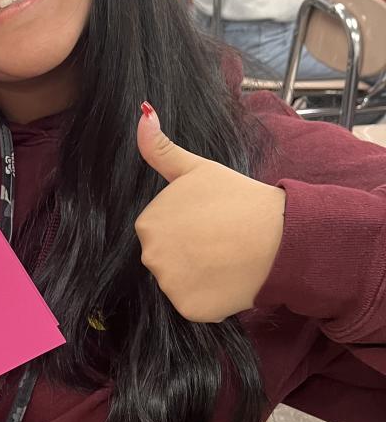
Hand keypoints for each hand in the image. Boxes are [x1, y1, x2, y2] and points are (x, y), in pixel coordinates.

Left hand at [134, 103, 285, 322]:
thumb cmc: (239, 198)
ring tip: (226, 258)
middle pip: (164, 259)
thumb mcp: (196, 168)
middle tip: (219, 239)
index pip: (158, 232)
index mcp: (147, 224)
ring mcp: (169, 287)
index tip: (207, 221)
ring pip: (179, 283)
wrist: (279, 235)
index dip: (185, 227)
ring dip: (198, 275)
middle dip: (188, 252)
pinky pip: (194, 305)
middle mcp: (150, 258)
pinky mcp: (190, 310)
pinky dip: (210, 297)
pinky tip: (228, 280)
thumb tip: (141, 112)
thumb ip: (161, 149)